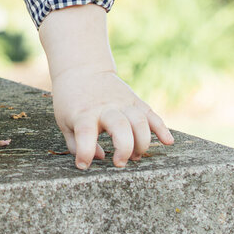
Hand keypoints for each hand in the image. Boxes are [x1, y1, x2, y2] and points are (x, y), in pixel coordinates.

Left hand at [50, 65, 173, 169]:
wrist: (81, 69)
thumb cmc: (71, 102)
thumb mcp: (65, 122)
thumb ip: (76, 145)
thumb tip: (99, 159)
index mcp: (84, 113)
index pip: (86, 133)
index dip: (85, 152)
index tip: (84, 164)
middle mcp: (106, 107)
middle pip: (120, 126)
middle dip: (124, 148)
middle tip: (120, 163)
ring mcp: (122, 103)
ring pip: (140, 121)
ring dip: (142, 143)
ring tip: (135, 157)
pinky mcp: (134, 101)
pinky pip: (152, 115)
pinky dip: (162, 129)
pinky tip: (168, 142)